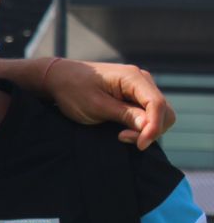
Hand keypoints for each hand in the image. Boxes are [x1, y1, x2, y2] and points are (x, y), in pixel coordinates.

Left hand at [43, 58, 174, 148]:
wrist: (59, 78)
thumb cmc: (73, 90)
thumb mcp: (96, 106)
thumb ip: (124, 115)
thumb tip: (149, 126)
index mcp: (132, 77)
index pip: (157, 104)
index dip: (153, 127)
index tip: (140, 145)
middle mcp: (141, 80)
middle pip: (164, 111)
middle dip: (151, 129)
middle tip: (124, 139)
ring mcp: (139, 88)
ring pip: (159, 114)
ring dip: (146, 129)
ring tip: (122, 136)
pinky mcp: (134, 96)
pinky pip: (148, 114)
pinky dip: (141, 126)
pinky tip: (124, 131)